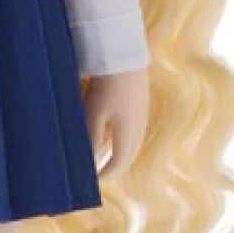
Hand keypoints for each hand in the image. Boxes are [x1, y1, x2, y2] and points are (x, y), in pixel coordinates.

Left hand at [83, 66, 149, 180]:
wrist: (122, 51)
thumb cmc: (105, 83)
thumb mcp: (93, 113)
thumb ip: (92, 139)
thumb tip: (90, 164)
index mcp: (129, 131)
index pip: (119, 161)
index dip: (107, 173)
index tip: (94, 181)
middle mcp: (140, 124)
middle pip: (130, 154)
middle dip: (117, 166)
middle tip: (102, 174)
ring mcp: (143, 111)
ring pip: (134, 141)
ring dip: (122, 153)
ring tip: (107, 158)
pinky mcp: (141, 100)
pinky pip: (135, 129)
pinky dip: (125, 138)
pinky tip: (114, 134)